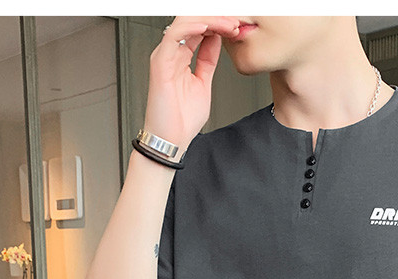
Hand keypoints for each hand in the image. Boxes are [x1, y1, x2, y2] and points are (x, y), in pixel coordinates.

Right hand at [144, 15, 242, 148]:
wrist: (171, 141)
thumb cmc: (181, 120)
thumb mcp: (203, 83)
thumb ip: (208, 61)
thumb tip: (217, 41)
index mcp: (180, 57)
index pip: (199, 29)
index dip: (219, 24)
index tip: (238, 27)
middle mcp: (171, 53)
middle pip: (192, 21)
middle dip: (217, 18)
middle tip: (236, 21)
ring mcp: (164, 56)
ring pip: (185, 23)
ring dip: (209, 20)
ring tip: (228, 24)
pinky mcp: (160, 63)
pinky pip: (174, 36)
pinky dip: (192, 28)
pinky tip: (208, 27)